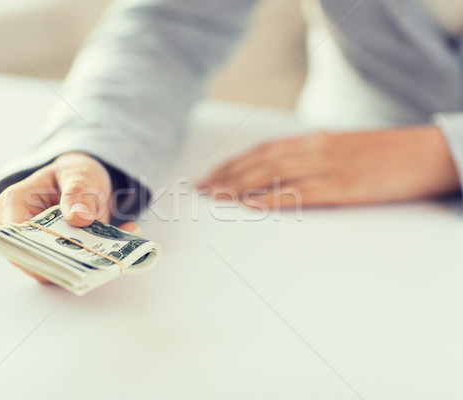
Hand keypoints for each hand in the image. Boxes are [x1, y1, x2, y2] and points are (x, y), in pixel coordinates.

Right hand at [0, 152, 139, 282]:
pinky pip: (68, 270)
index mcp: (14, 203)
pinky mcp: (53, 259)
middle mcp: (18, 229)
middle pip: (31, 259)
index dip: (38, 249)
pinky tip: (116, 253)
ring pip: (51, 270)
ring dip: (81, 265)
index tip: (70, 251)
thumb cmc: (73, 175)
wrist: (84, 183)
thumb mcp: (79, 175)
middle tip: (98, 256)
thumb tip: (78, 216)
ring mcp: (34, 247)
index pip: (15, 237)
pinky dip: (90, 265)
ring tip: (113, 253)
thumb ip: (78, 192)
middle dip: (64, 261)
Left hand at [203, 125, 459, 208]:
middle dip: (227, 175)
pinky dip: (275, 198)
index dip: (233, 162)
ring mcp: (331, 168)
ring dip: (241, 186)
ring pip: (275, 174)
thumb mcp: (343, 150)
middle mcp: (317, 150)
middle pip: (262, 162)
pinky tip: (253, 204)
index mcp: (316, 141)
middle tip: (201, 189)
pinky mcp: (347, 188)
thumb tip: (283, 174)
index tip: (210, 175)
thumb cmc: (386, 155)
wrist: (431, 153)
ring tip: (215, 197)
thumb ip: (313, 158)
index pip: (263, 150)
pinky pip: (304, 193)